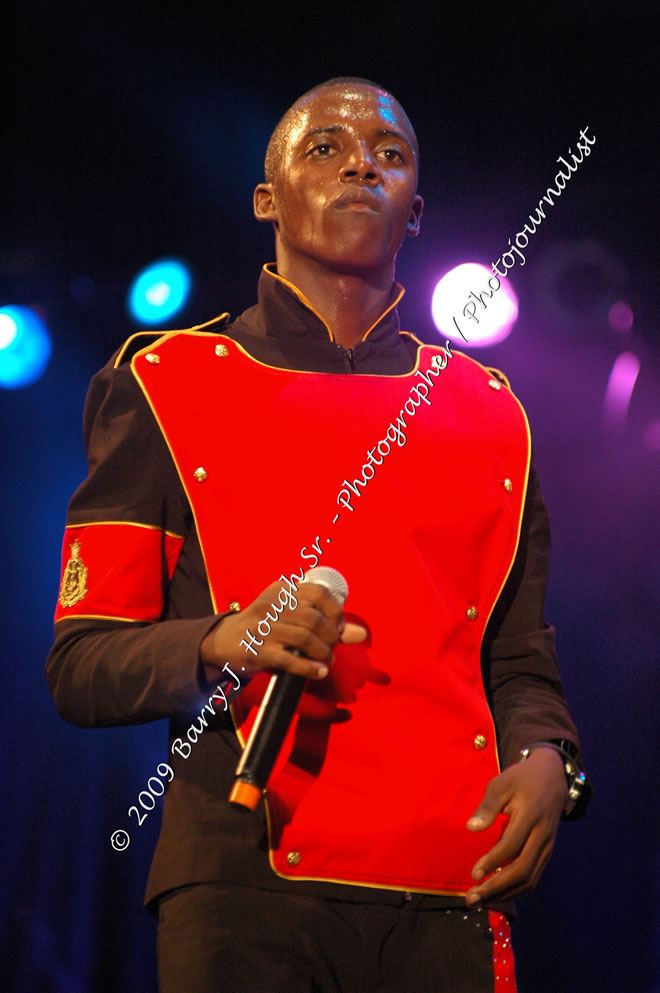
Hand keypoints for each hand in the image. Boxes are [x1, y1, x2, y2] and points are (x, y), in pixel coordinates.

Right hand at [200, 580, 365, 683]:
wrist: (225, 640)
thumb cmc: (267, 627)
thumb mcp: (293, 617)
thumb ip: (328, 624)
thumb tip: (362, 634)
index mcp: (282, 590)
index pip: (318, 593)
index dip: (335, 611)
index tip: (338, 627)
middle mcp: (272, 605)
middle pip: (314, 619)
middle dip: (331, 636)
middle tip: (332, 647)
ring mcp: (263, 628)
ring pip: (304, 638)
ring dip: (323, 653)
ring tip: (327, 660)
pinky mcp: (257, 651)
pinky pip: (289, 660)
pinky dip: (309, 668)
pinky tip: (319, 672)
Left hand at [464, 747, 567, 906]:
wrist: (553, 778)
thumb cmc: (521, 780)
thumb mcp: (501, 784)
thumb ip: (488, 806)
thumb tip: (471, 828)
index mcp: (530, 815)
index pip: (512, 845)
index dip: (493, 861)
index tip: (473, 874)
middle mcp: (542, 836)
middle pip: (522, 870)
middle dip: (496, 888)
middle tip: (472, 899)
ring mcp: (547, 847)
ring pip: (529, 879)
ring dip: (504, 894)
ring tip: (480, 901)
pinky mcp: (547, 853)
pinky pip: (533, 877)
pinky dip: (514, 889)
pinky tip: (496, 893)